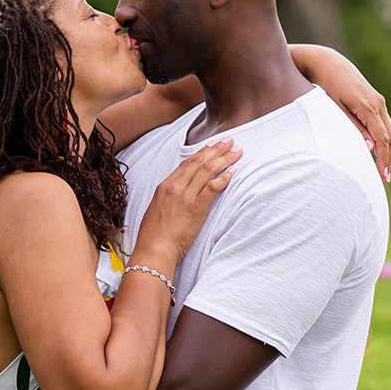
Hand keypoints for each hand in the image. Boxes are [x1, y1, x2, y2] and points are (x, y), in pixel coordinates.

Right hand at [135, 137, 240, 262]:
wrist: (154, 249)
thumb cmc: (154, 235)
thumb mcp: (156, 210)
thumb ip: (167, 198)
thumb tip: (176, 194)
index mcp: (164, 186)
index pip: (186, 163)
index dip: (202, 152)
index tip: (212, 144)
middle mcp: (175, 187)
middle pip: (199, 162)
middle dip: (216, 149)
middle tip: (229, 140)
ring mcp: (185, 197)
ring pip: (207, 170)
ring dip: (224, 159)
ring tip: (236, 151)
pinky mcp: (196, 208)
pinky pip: (212, 188)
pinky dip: (224, 178)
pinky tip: (233, 171)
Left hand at [294, 46, 390, 182]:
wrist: (327, 62)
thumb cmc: (326, 85)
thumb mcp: (335, 109)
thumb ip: (353, 128)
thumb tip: (370, 149)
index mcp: (369, 106)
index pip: (383, 139)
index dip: (384, 160)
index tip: (382, 177)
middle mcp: (378, 103)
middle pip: (390, 137)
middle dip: (388, 158)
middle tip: (383, 179)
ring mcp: (378, 101)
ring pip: (389, 130)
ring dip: (387, 150)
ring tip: (381, 169)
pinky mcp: (375, 100)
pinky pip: (383, 124)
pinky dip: (383, 139)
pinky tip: (377, 151)